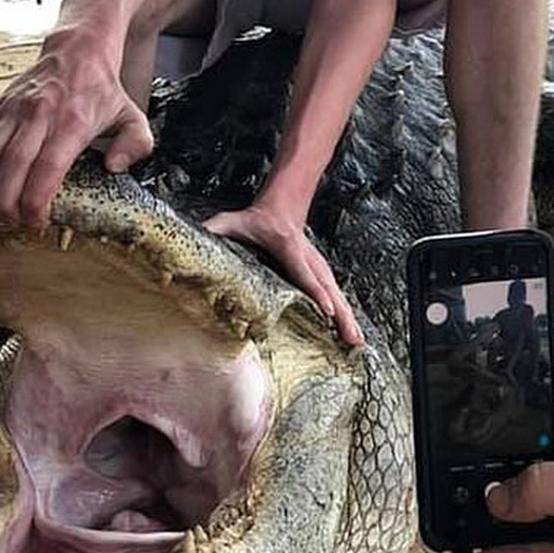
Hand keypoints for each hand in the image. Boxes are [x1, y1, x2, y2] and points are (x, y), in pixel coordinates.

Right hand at [0, 34, 152, 226]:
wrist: (76, 51)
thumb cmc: (102, 91)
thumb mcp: (132, 115)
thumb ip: (136, 144)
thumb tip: (115, 167)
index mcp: (72, 121)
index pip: (48, 167)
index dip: (36, 200)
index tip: (35, 222)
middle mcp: (38, 115)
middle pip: (12, 166)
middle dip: (5, 203)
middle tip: (7, 226)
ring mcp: (13, 111)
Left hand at [204, 204, 362, 346]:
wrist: (282, 208)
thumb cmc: (255, 220)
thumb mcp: (232, 221)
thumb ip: (216, 228)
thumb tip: (197, 235)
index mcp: (289, 249)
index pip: (304, 273)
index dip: (315, 292)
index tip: (327, 310)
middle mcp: (310, 260)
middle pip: (328, 290)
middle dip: (340, 315)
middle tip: (350, 339)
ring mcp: (319, 267)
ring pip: (337, 295)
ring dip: (348, 320)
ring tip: (357, 344)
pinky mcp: (322, 274)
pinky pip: (337, 297)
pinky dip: (346, 317)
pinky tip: (352, 335)